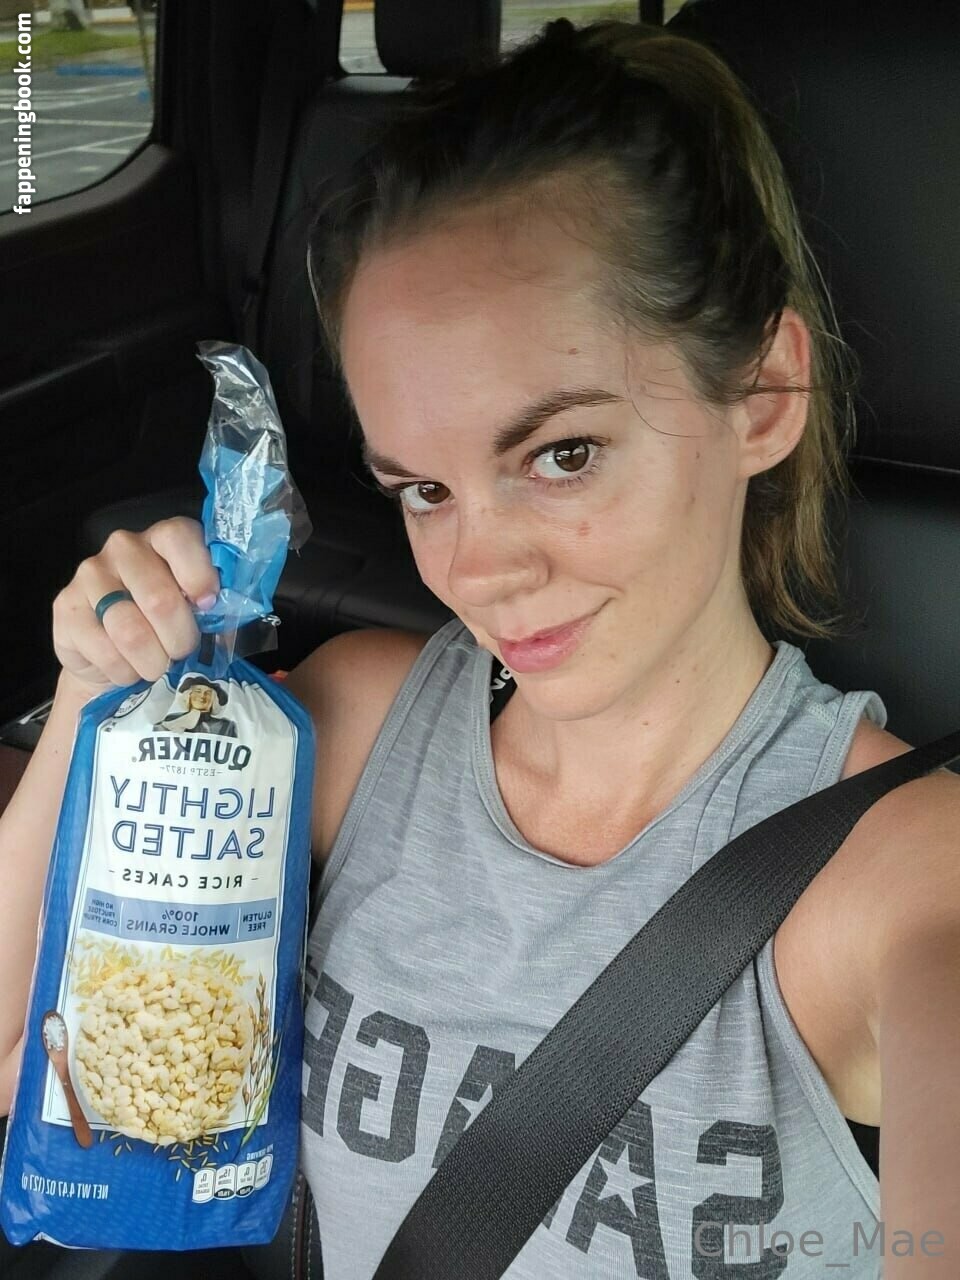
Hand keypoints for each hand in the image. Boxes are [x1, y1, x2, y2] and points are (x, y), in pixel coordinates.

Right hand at [52, 518, 219, 695]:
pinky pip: (103, 650)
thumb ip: (218, 609)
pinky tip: (127, 668)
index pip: (179, 538)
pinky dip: (124, 671)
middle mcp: (124, 548)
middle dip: (179, 639)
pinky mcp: (65, 607)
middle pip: (159, 598)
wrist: (114, 659)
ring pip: (130, 631)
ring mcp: (90, 575)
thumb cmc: (167, 630)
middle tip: (181, 653)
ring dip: (152, 661)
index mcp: (164, 539)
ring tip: (155, 666)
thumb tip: (230, 613)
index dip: (199, 576)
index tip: (208, 605)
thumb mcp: (201, 615)